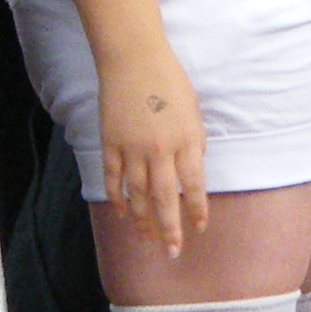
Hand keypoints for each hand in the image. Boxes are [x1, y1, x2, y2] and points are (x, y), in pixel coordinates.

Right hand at [102, 57, 209, 254]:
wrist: (133, 58)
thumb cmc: (169, 80)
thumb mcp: (193, 110)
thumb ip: (194, 141)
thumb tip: (192, 169)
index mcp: (186, 139)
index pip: (195, 185)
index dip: (198, 210)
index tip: (200, 228)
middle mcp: (160, 149)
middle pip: (166, 199)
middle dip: (170, 229)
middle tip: (173, 253)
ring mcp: (132, 148)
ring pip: (138, 195)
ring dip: (143, 220)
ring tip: (147, 241)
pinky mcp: (110, 143)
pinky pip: (113, 178)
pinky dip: (117, 198)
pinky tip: (123, 213)